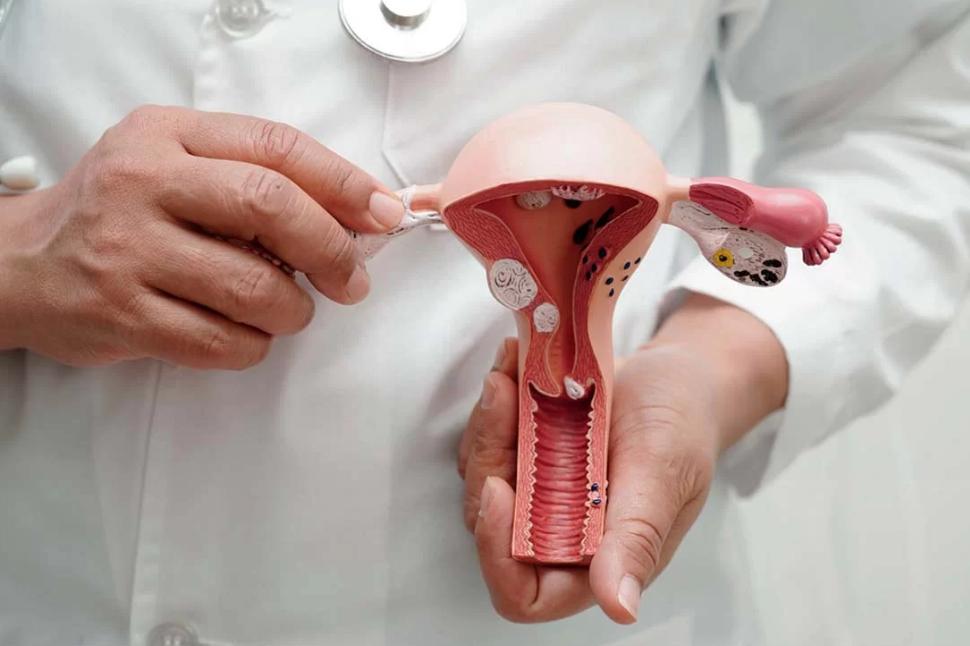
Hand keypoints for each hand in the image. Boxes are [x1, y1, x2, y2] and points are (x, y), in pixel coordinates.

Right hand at [0, 106, 403, 367]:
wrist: (21, 262)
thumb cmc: (121, 211)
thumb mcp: (176, 164)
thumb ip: (256, 175)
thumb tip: (357, 214)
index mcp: (169, 135)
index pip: (277, 147)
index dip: (344, 183)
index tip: (383, 215)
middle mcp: (144, 183)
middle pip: (270, 207)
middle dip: (331, 249)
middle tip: (352, 279)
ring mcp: (129, 251)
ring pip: (254, 287)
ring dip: (293, 308)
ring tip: (286, 309)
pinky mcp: (123, 314)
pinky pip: (220, 342)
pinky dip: (253, 345)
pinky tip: (245, 334)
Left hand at [458, 295, 787, 622]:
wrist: (679, 379)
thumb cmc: (682, 429)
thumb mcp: (662, 478)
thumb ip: (636, 539)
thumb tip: (620, 607)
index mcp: (594, 562)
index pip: (523, 592)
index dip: (498, 552)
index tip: (500, 486)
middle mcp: (558, 534)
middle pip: (488, 523)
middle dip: (491, 455)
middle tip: (506, 395)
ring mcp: (537, 493)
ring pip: (481, 473)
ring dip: (489, 419)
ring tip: (512, 367)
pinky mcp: (525, 455)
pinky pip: (490, 437)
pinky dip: (497, 400)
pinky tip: (514, 363)